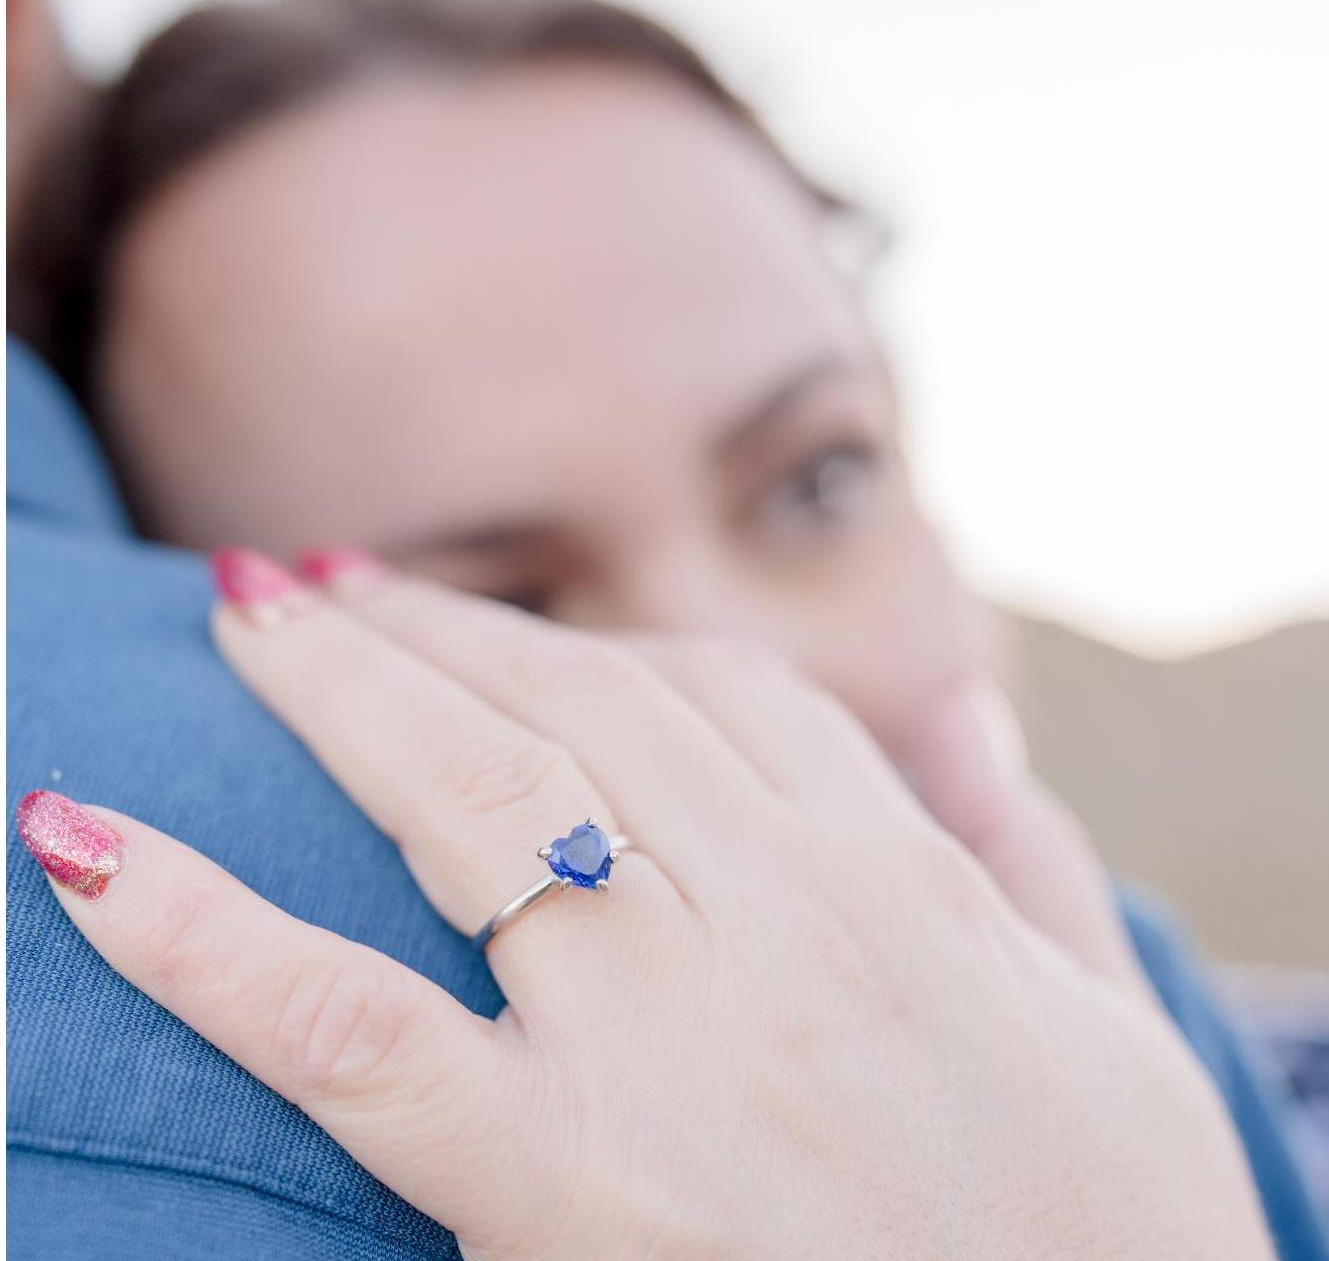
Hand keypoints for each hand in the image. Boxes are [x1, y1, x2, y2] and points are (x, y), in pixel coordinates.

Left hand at [19, 552, 1273, 1259]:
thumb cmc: (1117, 1225)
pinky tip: (76, 849)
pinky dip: (201, 934)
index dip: (581, 646)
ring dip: (339, 693)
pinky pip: (347, 1029)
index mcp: (890, 875)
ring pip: (468, 800)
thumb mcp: (1103, 1014)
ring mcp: (655, 1036)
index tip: (490, 625)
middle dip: (431, 629)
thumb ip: (1028, 845)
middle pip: (569, 709)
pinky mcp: (556, 1178)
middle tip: (316, 579)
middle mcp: (767, 919)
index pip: (708, 697)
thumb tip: (975, 718)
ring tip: (242, 615)